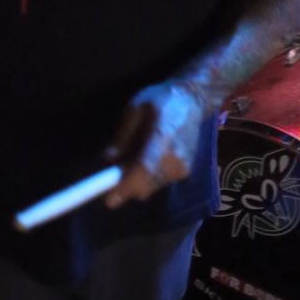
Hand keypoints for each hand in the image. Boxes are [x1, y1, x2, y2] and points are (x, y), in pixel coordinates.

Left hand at [103, 80, 204, 208]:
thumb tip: (108, 160)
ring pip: (149, 188)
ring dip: (135, 180)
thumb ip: (122, 136)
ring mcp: (182, 168)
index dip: (125, 186)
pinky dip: (146, 178)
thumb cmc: (159, 101)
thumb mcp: (134, 109)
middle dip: (124, 184)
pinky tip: (145, 157)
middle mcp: (175, 158)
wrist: (192, 100)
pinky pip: (157, 184)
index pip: (144, 169)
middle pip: (144, 186)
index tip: (108, 198)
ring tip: (132, 155)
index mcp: (162, 137)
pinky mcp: (184, 173)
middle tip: (113, 168)